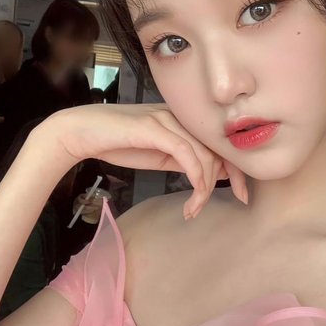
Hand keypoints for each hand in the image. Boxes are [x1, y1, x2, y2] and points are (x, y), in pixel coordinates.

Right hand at [37, 103, 247, 219]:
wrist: (83, 132)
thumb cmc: (118, 142)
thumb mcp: (160, 154)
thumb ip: (185, 159)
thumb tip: (212, 172)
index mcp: (184, 121)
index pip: (220, 143)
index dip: (237, 167)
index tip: (243, 193)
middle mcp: (181, 117)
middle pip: (220, 148)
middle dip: (233, 177)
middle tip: (239, 200)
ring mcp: (168, 120)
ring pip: (205, 156)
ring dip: (205, 188)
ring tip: (194, 209)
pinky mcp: (156, 128)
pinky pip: (187, 155)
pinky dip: (195, 180)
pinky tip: (192, 198)